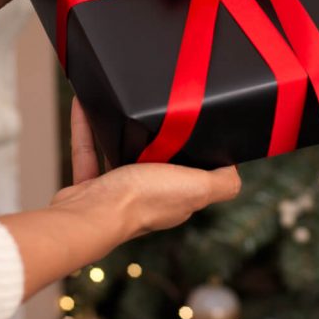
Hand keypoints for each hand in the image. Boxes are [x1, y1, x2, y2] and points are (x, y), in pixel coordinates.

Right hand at [58, 100, 240, 237]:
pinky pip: (86, 151)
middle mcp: (146, 197)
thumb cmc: (140, 201)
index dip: (194, 152)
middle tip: (154, 106)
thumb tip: (235, 171)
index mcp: (176, 198)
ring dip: (116, 130)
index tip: (193, 123)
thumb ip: (222, 183)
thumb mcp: (197, 187)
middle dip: (153, 137)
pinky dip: (85, 128)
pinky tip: (83, 105)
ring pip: (117, 154)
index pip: (191, 174)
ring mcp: (115, 193)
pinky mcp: (88, 188)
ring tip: (120, 103)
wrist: (88, 215)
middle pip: (154, 162)